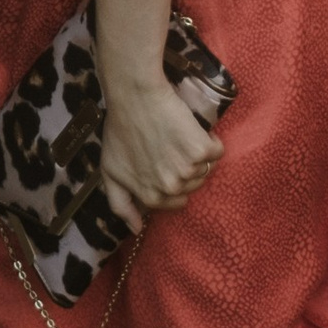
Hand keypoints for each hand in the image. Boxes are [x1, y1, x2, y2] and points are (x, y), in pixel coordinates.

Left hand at [97, 77, 223, 230]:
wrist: (135, 97)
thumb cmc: (120, 130)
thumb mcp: (110, 172)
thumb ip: (121, 205)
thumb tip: (136, 230)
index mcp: (151, 196)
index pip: (176, 202)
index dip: (172, 181)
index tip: (165, 162)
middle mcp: (170, 187)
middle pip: (192, 186)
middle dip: (184, 169)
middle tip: (169, 147)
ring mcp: (187, 170)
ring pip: (205, 170)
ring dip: (196, 155)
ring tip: (177, 137)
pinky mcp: (201, 150)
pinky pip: (216, 152)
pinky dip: (210, 140)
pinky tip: (192, 130)